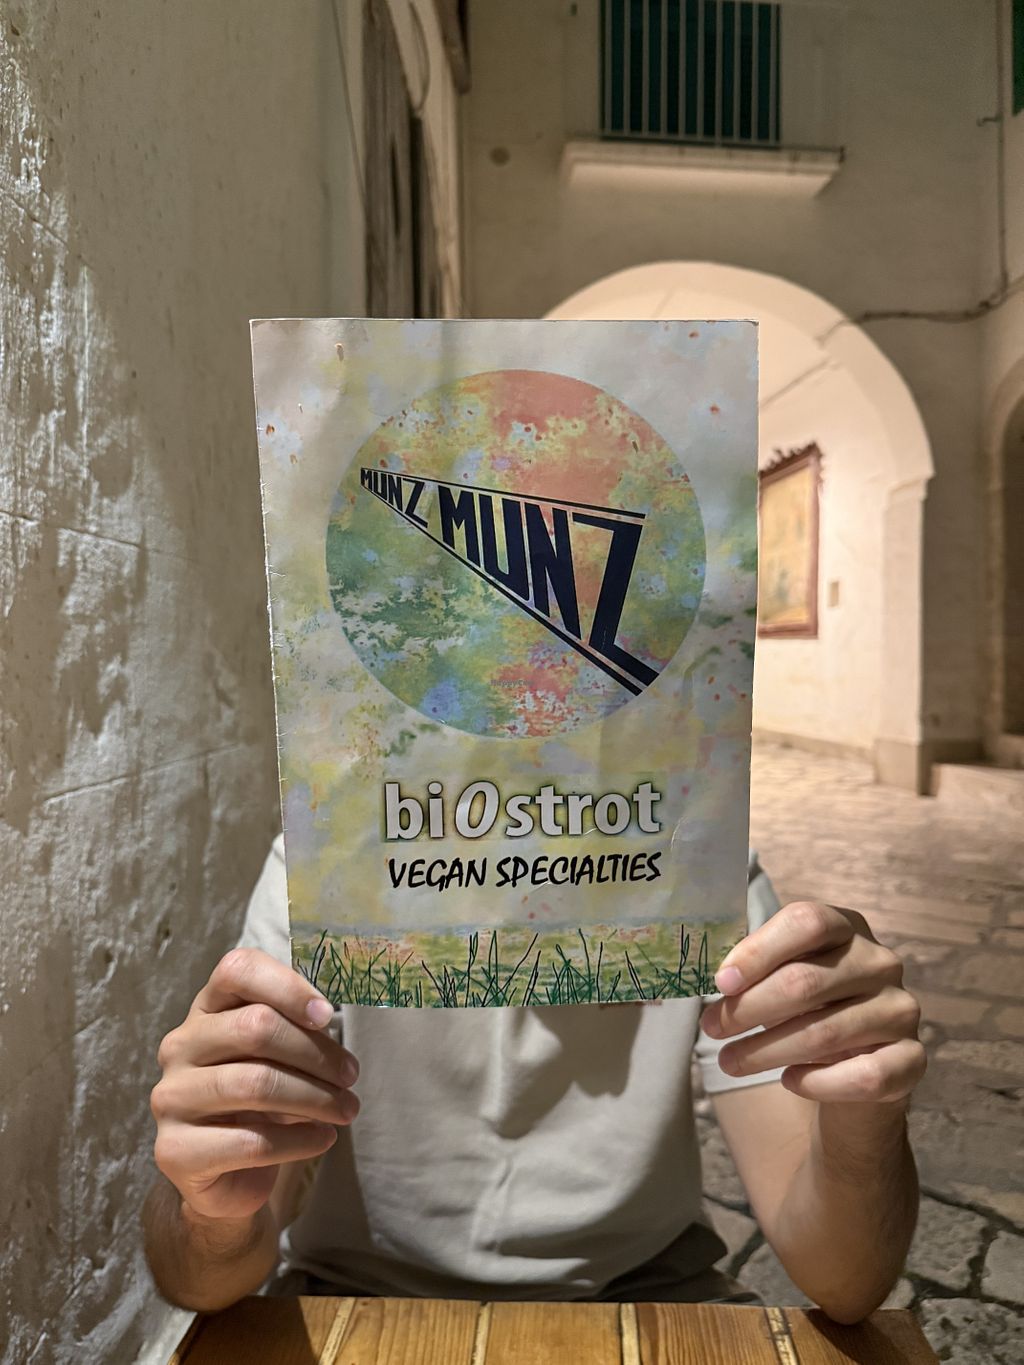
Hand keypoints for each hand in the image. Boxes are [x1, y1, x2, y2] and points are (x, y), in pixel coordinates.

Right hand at [151, 948, 358, 1220]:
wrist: (226, 1172)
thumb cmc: (260, 1100)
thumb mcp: (277, 1055)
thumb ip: (294, 1028)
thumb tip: (325, 1017)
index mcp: (206, 1008)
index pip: (237, 970)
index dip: (287, 986)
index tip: (327, 1015)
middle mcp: (180, 1046)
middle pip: (255, 1027)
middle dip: (316, 1053)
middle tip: (352, 1076)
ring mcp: (171, 1097)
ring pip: (255, 1084)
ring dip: (315, 1098)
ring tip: (347, 1110)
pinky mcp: (174, 1150)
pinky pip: (251, 1142)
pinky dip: (299, 1140)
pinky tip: (324, 1138)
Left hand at [701, 902, 925, 1104]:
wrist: (853, 1067)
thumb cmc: (807, 1008)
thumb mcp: (781, 977)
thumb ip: (755, 971)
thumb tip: (719, 982)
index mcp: (847, 927)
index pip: (807, 922)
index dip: (759, 951)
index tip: (721, 982)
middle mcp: (881, 962)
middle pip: (806, 980)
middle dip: (749, 1008)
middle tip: (712, 1028)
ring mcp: (900, 1010)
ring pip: (825, 1032)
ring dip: (767, 1051)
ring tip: (730, 1061)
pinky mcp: (912, 1060)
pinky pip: (862, 1075)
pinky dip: (818, 1082)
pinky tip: (790, 1080)